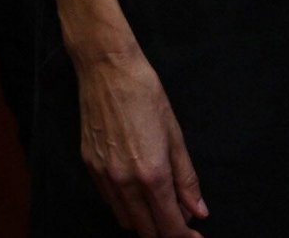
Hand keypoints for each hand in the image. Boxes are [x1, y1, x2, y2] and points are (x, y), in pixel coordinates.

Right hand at [73, 36, 206, 236]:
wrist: (106, 67)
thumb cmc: (145, 94)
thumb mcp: (175, 135)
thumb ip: (187, 179)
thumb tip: (199, 212)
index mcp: (152, 174)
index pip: (170, 226)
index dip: (185, 237)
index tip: (196, 237)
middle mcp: (125, 181)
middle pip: (147, 231)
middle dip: (166, 231)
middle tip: (180, 220)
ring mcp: (104, 175)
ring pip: (126, 220)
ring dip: (145, 222)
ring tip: (159, 205)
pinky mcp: (89, 165)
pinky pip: (110, 201)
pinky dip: (126, 206)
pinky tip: (137, 190)